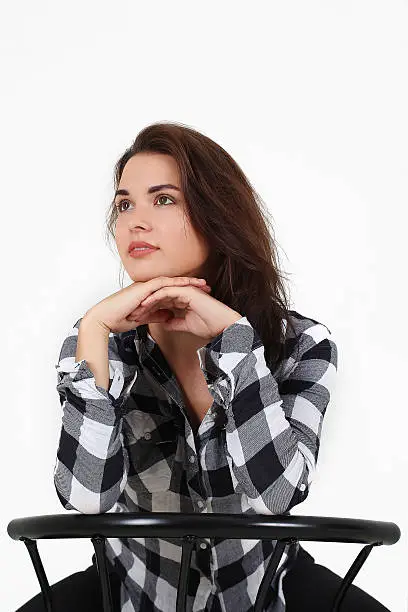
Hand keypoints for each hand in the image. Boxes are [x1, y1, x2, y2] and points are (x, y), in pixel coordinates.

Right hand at [84, 276, 210, 333]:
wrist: (104, 319)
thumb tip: (169, 316)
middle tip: (208, 287)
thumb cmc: (118, 319)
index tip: (200, 296)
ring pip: (171, 281)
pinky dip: (175, 283)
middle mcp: (148, 288)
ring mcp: (146, 286)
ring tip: (202, 284)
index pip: (171, 292)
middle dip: (192, 286)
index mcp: (148, 294)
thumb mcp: (143, 318)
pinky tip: (187, 284)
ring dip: (187, 282)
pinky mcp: (143, 288)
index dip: (186, 293)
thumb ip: (156, 315)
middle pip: (174, 284)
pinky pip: (163, 283)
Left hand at [127, 283, 242, 341]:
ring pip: (160, 293)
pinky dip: (155, 298)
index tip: (137, 320)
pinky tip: (146, 304)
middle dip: (143, 306)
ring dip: (147, 302)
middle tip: (131, 314)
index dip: (148, 311)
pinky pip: (166, 292)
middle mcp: (182, 293)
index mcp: (181, 300)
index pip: (160, 303)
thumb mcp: (186, 325)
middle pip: (157, 297)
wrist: (222, 325)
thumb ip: (174, 323)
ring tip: (136, 310)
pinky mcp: (186, 290)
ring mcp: (184, 290)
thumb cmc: (210, 325)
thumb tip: (163, 324)